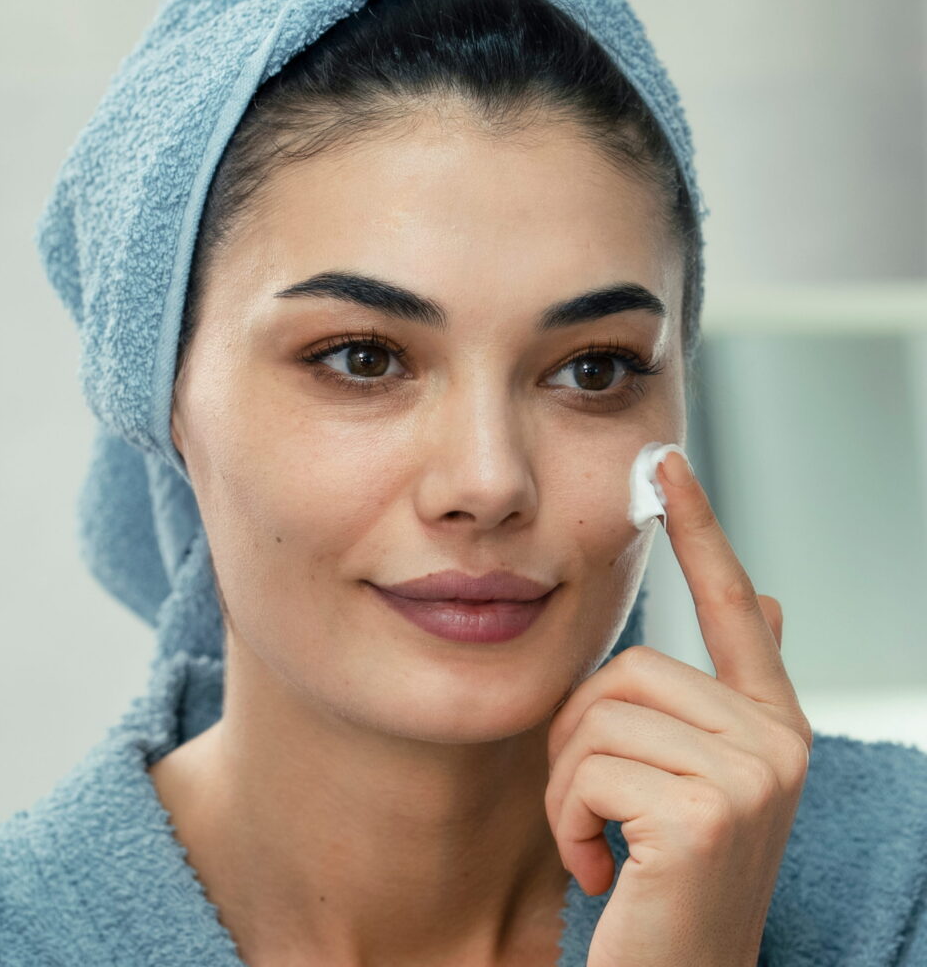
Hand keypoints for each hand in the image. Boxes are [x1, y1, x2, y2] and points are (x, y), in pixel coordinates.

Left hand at [545, 450, 812, 966]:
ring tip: (597, 842)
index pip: (733, 605)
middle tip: (593, 805)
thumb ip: (726, 692)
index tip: (666, 463)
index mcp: (769, 724)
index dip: (699, 529)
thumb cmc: (666, 879)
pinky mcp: (705, 813)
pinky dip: (566, 821)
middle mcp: (776, 742)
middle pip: (627, 667)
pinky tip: (601, 869)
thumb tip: (775, 598)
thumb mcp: (695, 778)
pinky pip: (586, 768)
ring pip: (596, 715)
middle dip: (580, 736)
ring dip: (567, 786)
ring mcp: (749, 777)